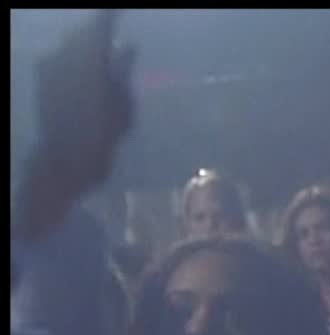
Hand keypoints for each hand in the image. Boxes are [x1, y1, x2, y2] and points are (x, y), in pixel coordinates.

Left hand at [16, 9, 134, 240]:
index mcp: (89, 60)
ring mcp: (50, 66)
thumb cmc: (99, 140)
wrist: (61, 164)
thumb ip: (123, 72)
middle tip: (116, 29)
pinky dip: (79, 57)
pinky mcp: (43, 79)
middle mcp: (65, 56)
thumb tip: (128, 47)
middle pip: (84, 31)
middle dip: (100, 29)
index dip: (113, 14)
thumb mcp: (121, 108)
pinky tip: (91, 69)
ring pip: (72, 43)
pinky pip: (63, 56)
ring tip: (106, 51)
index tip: (123, 8)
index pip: (101, 24)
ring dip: (89, 44)